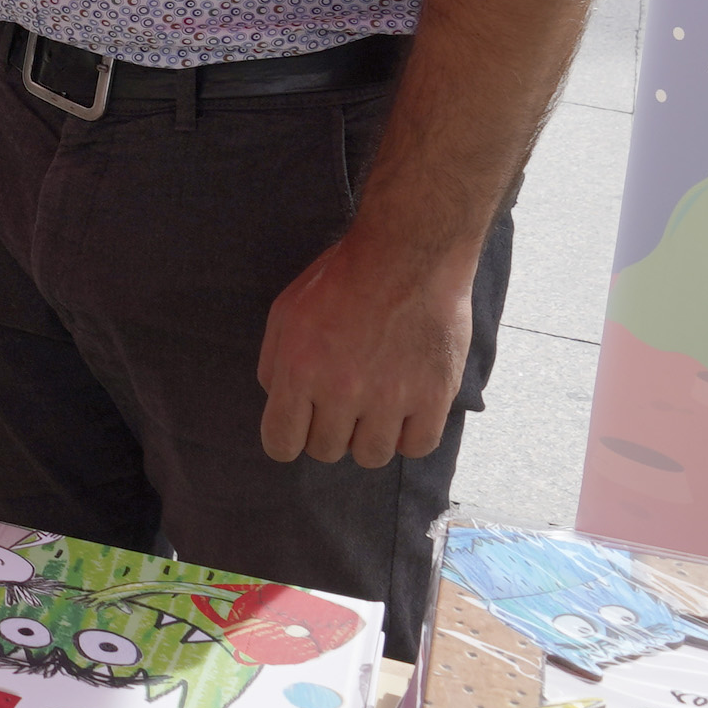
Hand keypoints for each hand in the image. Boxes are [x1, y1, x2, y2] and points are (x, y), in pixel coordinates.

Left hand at [256, 234, 479, 468]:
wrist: (409, 251)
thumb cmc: (345, 276)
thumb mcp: (287, 310)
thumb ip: (274, 363)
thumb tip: (278, 402)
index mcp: (300, 370)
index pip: (281, 444)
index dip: (288, 438)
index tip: (301, 426)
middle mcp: (342, 391)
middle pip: (326, 451)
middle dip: (329, 429)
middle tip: (343, 400)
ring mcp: (390, 398)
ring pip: (370, 456)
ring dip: (369, 435)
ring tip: (376, 403)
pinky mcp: (433, 396)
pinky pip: (417, 447)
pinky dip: (410, 434)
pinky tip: (407, 409)